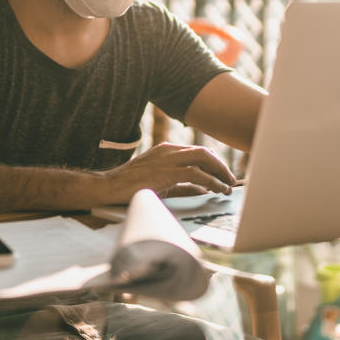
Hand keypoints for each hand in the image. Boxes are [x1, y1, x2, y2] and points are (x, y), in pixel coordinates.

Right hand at [98, 143, 236, 204]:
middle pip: (204, 152)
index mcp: (166, 151)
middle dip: (220, 166)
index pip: (196, 152)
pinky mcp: (166, 171)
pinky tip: (217, 189)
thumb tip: (203, 189)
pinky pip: (196, 173)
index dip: (213, 163)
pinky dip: (211, 181)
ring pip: (203, 158)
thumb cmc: (130, 187)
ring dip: (219, 172)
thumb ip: (183, 186)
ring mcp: (167, 158)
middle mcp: (168, 150)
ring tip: (228, 185)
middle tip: (230, 180)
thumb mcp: (161, 184)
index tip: (223, 175)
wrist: (108, 187)